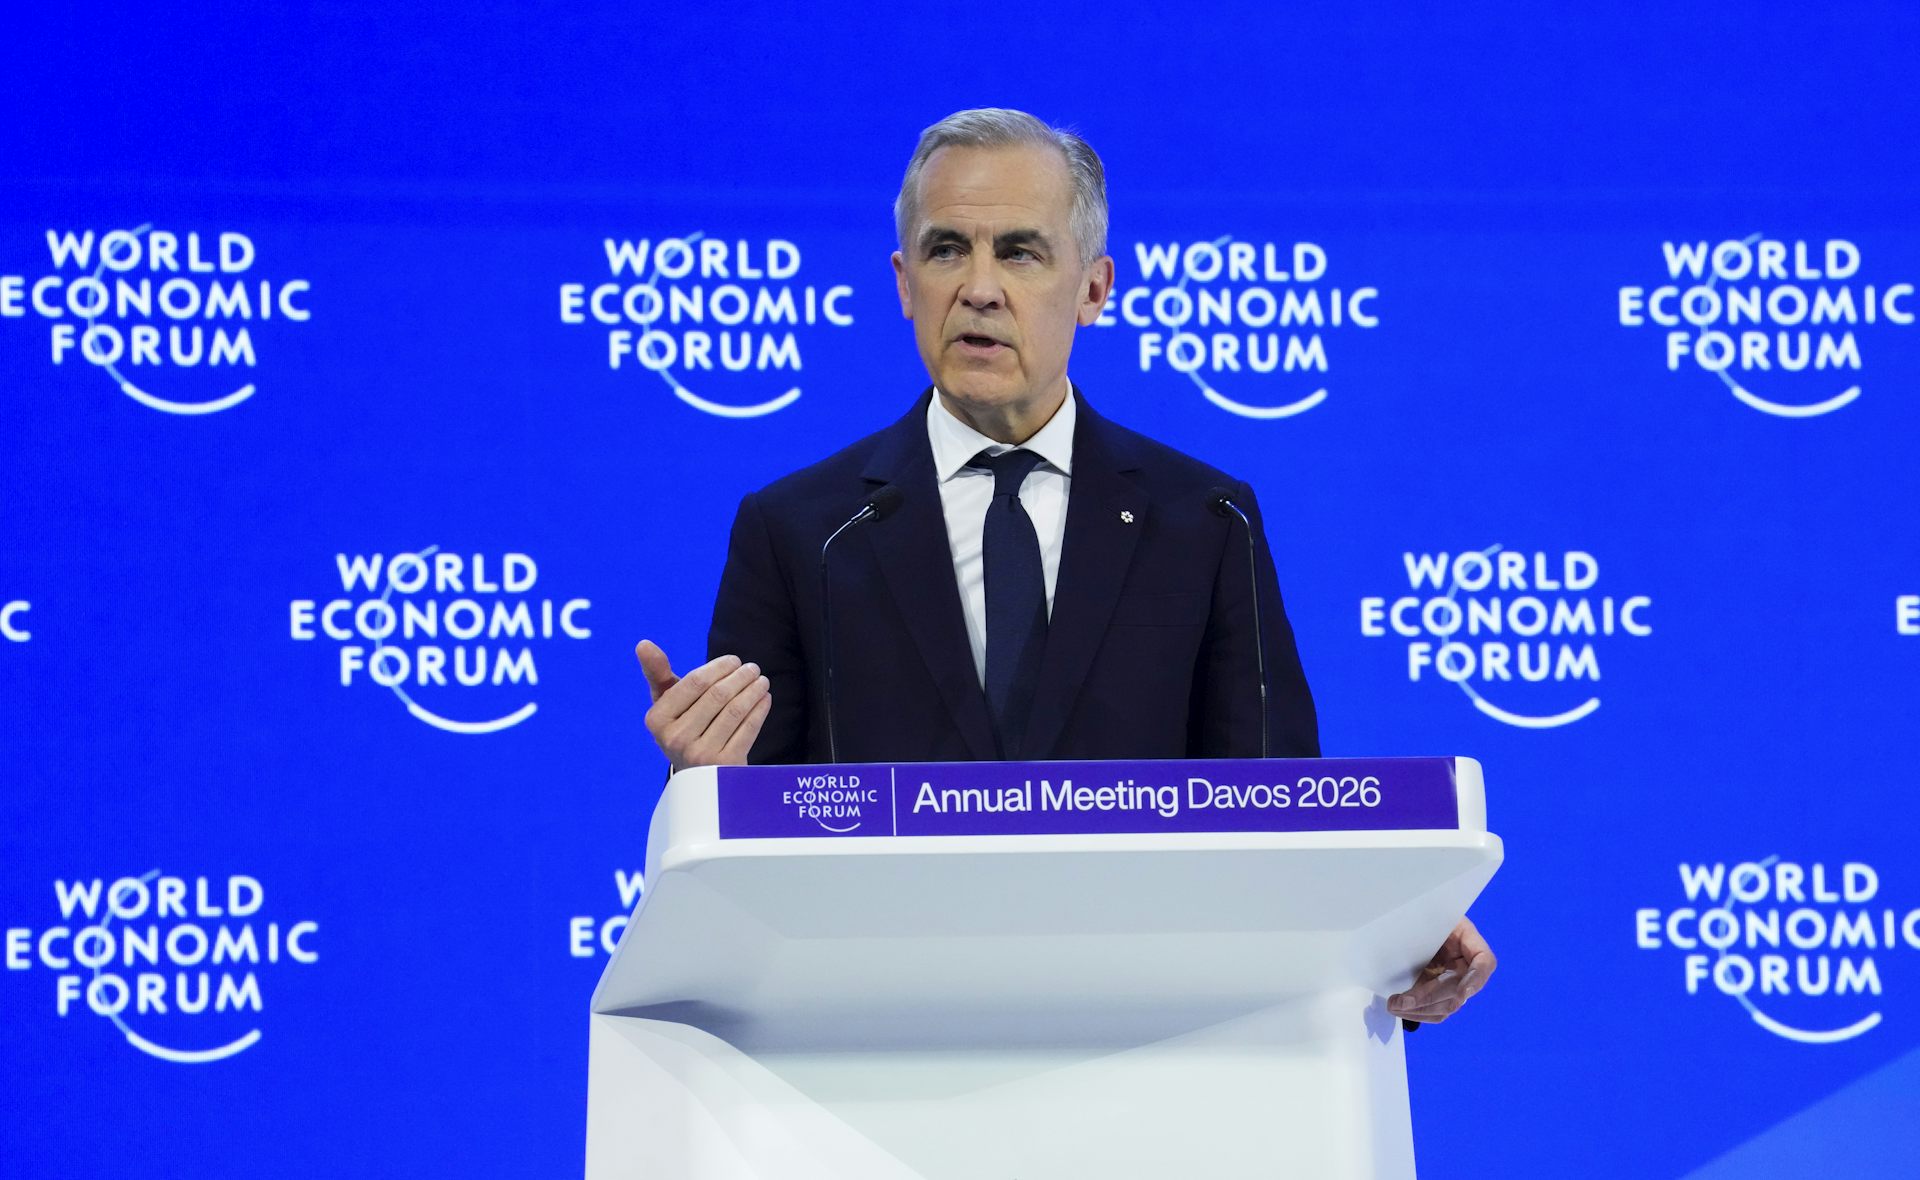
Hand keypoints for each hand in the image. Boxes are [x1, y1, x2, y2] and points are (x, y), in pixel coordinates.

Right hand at [635, 640, 771, 772]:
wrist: (696, 773)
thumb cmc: (681, 726)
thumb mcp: (665, 702)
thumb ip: (656, 672)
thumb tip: (643, 643)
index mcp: (657, 719)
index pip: (694, 682)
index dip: (718, 667)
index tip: (734, 660)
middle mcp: (675, 739)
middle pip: (717, 695)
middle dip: (740, 677)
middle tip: (752, 668)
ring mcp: (700, 755)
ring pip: (735, 711)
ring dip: (753, 690)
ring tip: (761, 680)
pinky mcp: (724, 765)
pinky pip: (748, 729)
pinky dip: (759, 710)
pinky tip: (764, 698)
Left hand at [1388, 916, 1494, 1024]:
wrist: (1417, 922)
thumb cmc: (1425, 914)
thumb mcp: (1430, 914)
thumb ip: (1429, 925)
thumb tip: (1412, 937)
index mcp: (1471, 943)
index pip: (1484, 963)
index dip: (1475, 979)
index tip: (1460, 993)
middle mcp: (1468, 967)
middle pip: (1457, 991)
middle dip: (1429, 999)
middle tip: (1401, 1001)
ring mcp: (1456, 983)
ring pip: (1446, 1006)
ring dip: (1420, 1010)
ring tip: (1395, 1006)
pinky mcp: (1442, 993)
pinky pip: (1437, 1011)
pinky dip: (1419, 1013)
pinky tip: (1402, 1009)